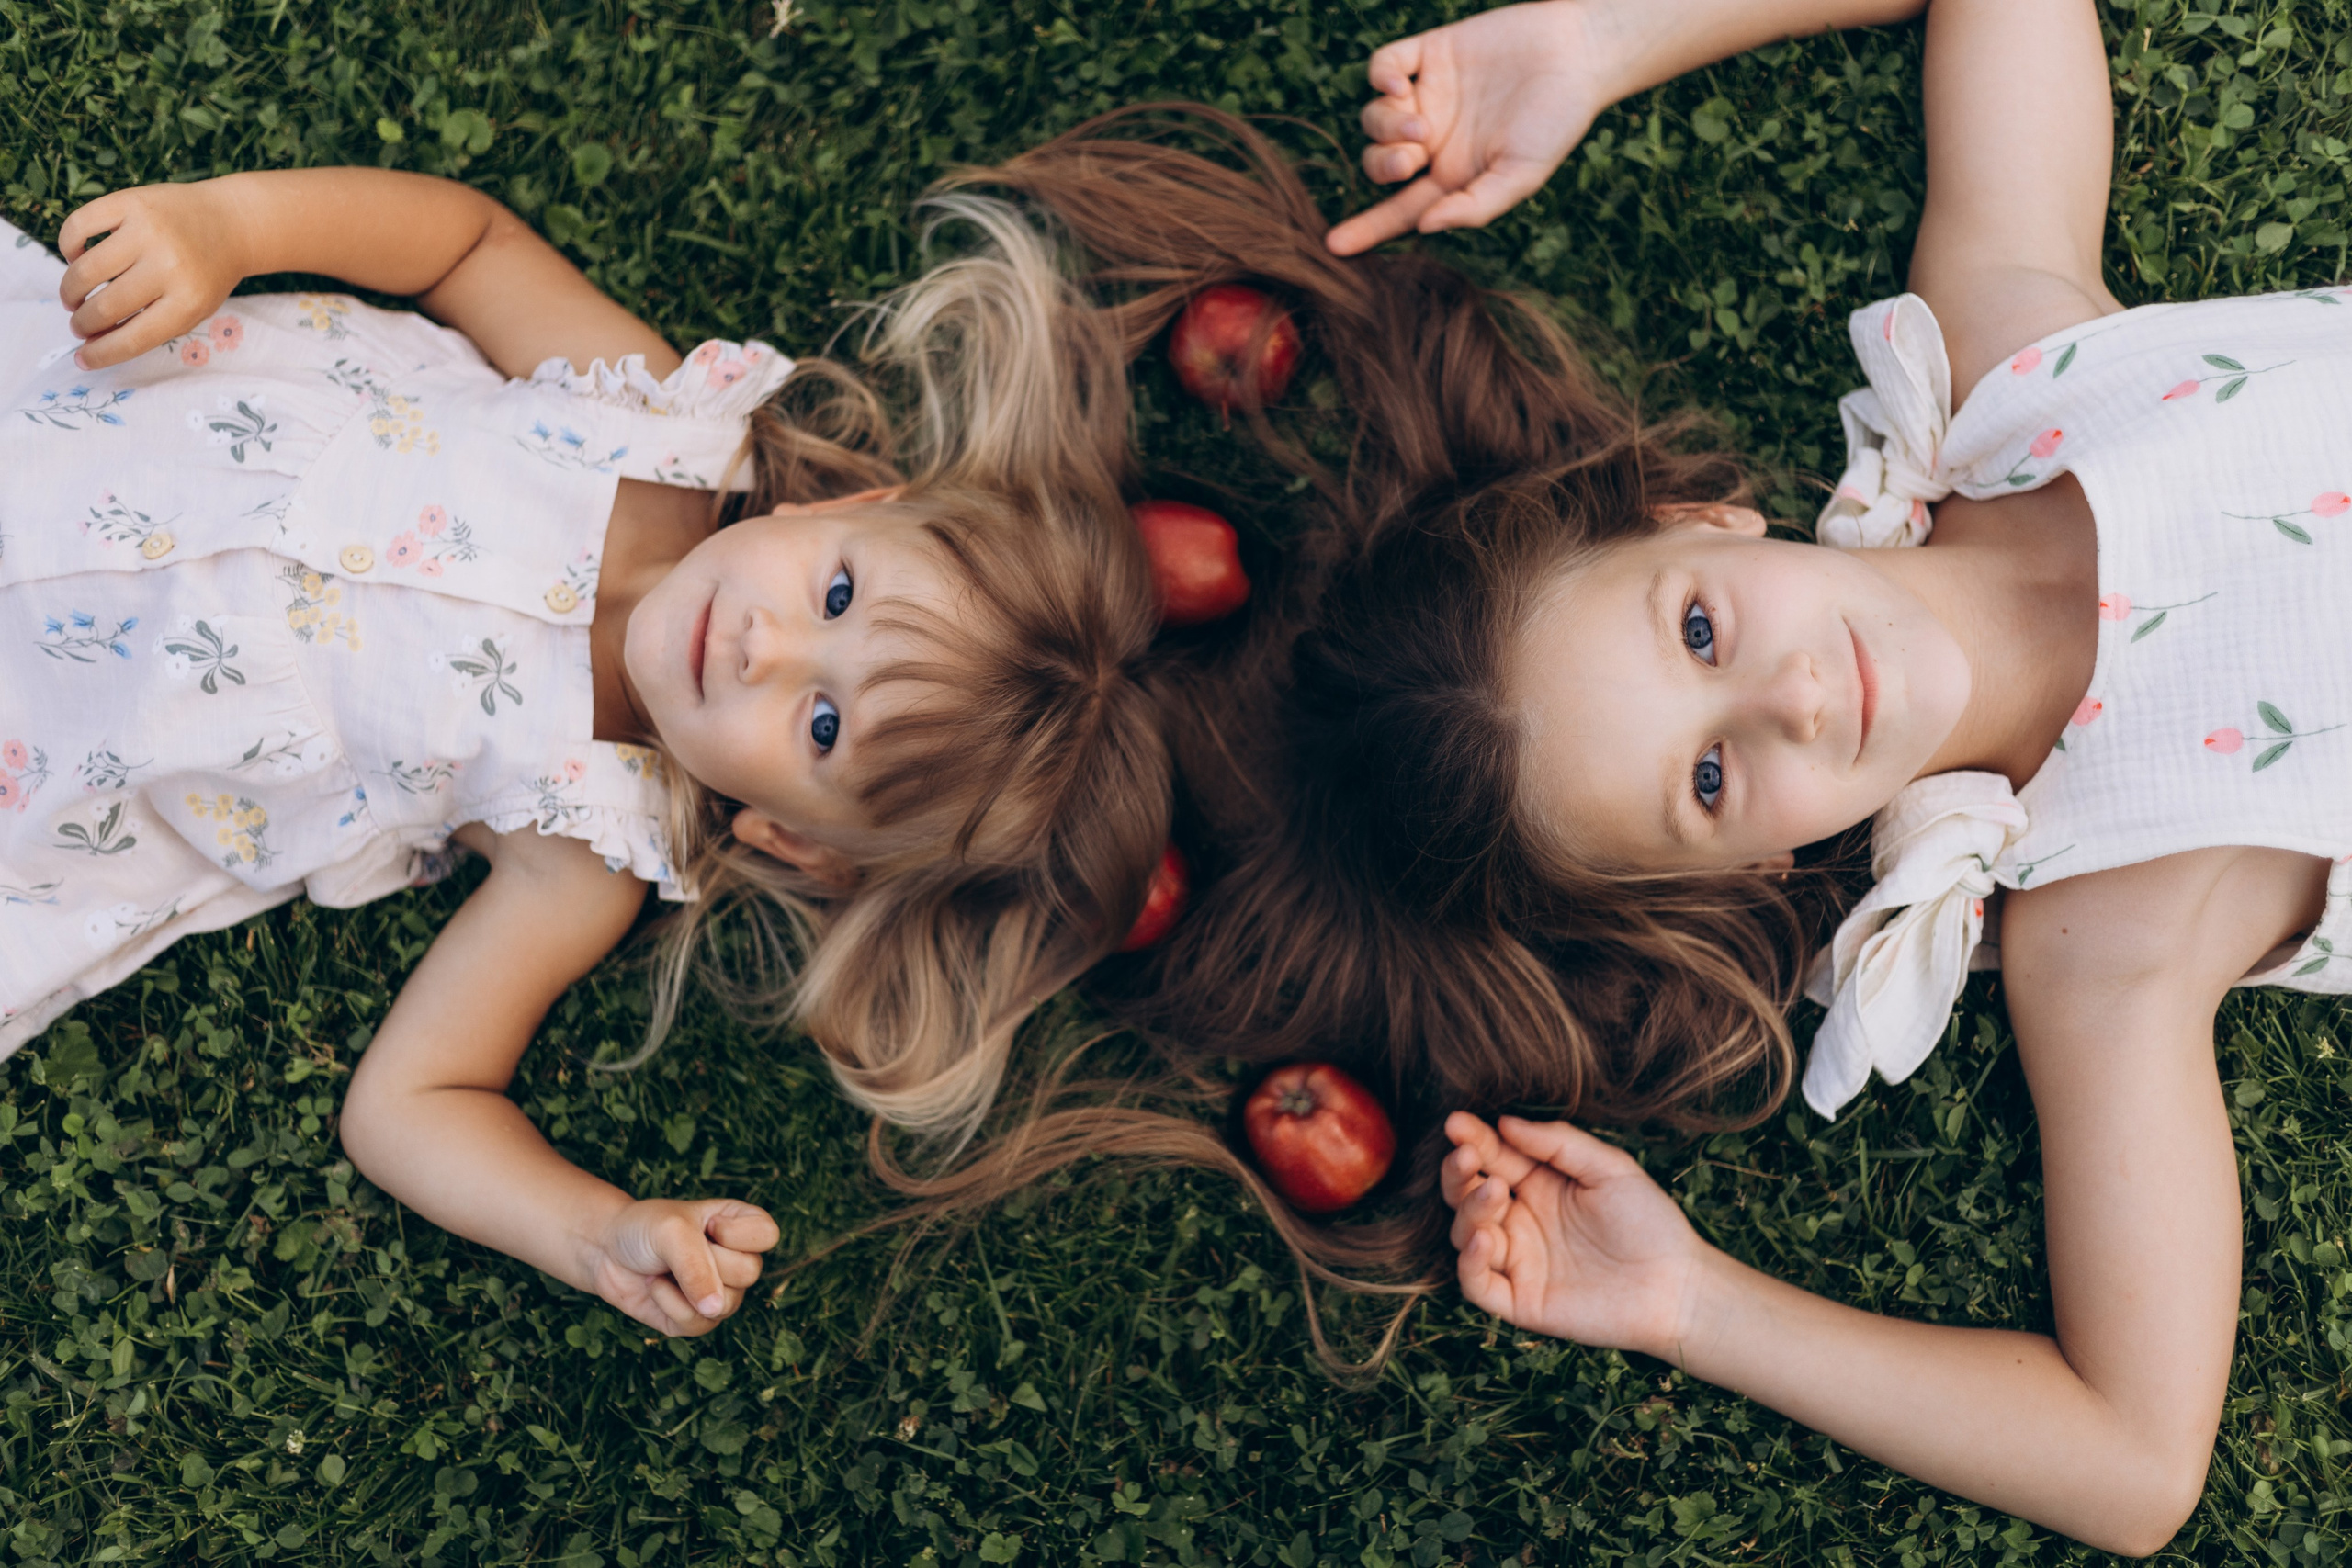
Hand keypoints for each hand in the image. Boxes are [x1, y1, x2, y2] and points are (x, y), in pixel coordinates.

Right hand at [55, 181, 252, 370]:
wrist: (231, 222)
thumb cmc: (206, 273)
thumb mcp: (194, 308)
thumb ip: (151, 325)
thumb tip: (92, 344)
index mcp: (189, 300)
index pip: (134, 338)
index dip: (102, 354)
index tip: (83, 359)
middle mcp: (169, 264)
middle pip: (105, 307)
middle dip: (83, 323)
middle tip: (79, 325)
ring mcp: (148, 230)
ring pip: (85, 270)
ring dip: (70, 291)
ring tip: (74, 299)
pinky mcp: (130, 201)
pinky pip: (78, 226)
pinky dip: (68, 247)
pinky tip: (77, 258)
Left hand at [588, 1198, 780, 1337]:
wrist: (603, 1251)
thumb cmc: (642, 1229)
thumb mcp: (671, 1232)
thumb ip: (697, 1267)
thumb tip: (714, 1310)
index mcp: (739, 1224)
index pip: (768, 1235)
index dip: (738, 1234)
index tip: (707, 1225)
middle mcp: (736, 1258)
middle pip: (749, 1272)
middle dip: (707, 1262)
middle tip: (680, 1249)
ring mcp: (718, 1291)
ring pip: (727, 1304)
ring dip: (686, 1288)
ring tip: (666, 1270)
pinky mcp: (696, 1319)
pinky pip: (699, 1325)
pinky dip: (671, 1307)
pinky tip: (656, 1289)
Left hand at [1326, 2, 1613, 256]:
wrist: (1578, 54)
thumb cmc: (1557, 121)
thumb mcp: (1521, 175)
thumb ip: (1475, 206)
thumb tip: (1424, 228)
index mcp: (1451, 175)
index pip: (1399, 209)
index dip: (1366, 228)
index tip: (1333, 247)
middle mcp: (1433, 139)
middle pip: (1378, 163)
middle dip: (1383, 166)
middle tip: (1411, 160)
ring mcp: (1428, 95)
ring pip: (1374, 118)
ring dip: (1386, 127)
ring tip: (1422, 123)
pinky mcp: (1430, 53)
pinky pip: (1383, 66)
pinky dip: (1381, 78)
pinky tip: (1400, 86)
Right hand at [1441, 1111, 1705, 1356]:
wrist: (1677, 1286)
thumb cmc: (1649, 1222)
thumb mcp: (1609, 1168)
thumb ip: (1558, 1142)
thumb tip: (1505, 1122)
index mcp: (1539, 1185)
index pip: (1492, 1158)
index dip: (1472, 1139)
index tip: (1456, 1123)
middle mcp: (1521, 1221)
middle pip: (1466, 1193)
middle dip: (1458, 1172)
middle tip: (1466, 1157)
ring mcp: (1518, 1261)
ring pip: (1465, 1233)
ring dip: (1468, 1210)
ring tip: (1494, 1193)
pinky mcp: (1520, 1300)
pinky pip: (1476, 1283)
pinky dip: (1468, 1261)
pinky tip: (1483, 1238)